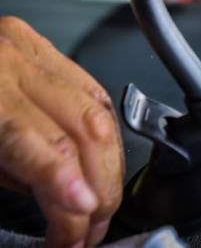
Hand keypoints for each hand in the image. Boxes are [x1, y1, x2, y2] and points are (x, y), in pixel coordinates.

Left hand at [0, 17, 122, 246]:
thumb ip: (14, 174)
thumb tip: (62, 207)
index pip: (37, 144)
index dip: (65, 182)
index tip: (81, 217)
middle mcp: (10, 67)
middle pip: (84, 127)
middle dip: (100, 185)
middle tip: (92, 230)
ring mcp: (31, 53)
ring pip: (98, 111)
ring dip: (110, 166)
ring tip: (103, 205)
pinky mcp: (45, 50)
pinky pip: (94, 92)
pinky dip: (105, 134)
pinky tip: (102, 162)